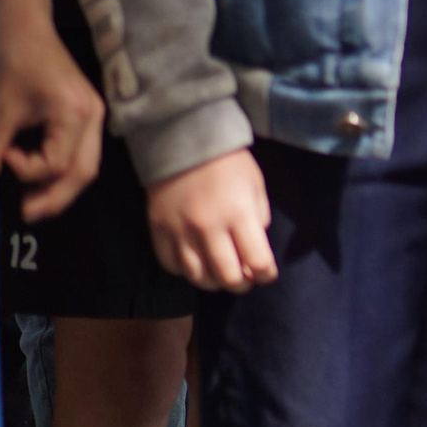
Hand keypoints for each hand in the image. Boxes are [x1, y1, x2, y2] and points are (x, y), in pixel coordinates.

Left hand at [0, 18, 102, 221]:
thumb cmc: (16, 63)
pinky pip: (82, 153)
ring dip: (61, 187)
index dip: (26, 170)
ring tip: (34, 202)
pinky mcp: (87, 116)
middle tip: (28, 214)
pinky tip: (42, 175)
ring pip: (87, 166)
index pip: (58, 163)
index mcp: (75, 113)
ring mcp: (94, 117)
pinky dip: (63, 170)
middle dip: (56, 198)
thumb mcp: (2, 110)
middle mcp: (94, 118)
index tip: (4, 154)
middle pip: (84, 172)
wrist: (29, 30)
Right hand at [144, 149, 274, 292]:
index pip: (257, 260)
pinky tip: (197, 265)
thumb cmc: (227, 163)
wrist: (181, 142)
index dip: (266, 274)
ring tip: (222, 277)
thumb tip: (256, 247)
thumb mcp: (255, 185)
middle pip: (227, 276)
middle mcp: (209, 228)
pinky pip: (172, 266)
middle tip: (246, 281)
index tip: (267, 275)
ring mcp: (180, 233)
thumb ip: (258, 217)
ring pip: (198, 276)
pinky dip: (187, 272)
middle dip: (242, 284)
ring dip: (214, 283)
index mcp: (239, 214)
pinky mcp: (159, 233)